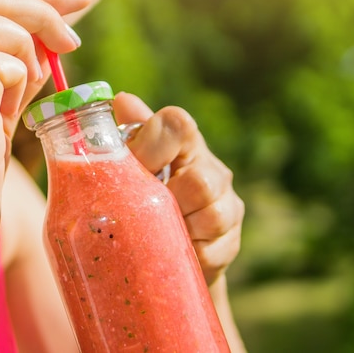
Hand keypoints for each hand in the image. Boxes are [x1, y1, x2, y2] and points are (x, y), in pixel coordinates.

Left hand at [113, 92, 243, 284]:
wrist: (167, 243)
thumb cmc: (145, 193)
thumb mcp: (133, 165)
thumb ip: (129, 135)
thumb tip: (123, 99)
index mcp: (185, 143)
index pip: (177, 125)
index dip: (151, 145)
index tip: (133, 168)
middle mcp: (212, 169)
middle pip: (198, 182)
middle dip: (166, 202)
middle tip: (142, 212)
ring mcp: (227, 205)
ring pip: (210, 217)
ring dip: (177, 229)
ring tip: (156, 233)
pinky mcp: (231, 241)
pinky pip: (211, 251)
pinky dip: (187, 253)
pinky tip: (172, 249)